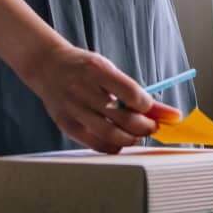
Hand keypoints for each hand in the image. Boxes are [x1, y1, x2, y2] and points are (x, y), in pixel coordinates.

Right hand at [20, 40, 181, 153]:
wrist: (47, 66)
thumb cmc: (84, 68)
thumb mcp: (108, 69)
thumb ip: (134, 91)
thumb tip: (165, 111)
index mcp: (96, 70)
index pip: (130, 93)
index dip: (147, 106)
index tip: (155, 110)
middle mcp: (83, 90)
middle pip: (122, 118)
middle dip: (145, 126)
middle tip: (152, 127)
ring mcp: (73, 109)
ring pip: (110, 134)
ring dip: (131, 139)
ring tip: (138, 135)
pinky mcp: (67, 124)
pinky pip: (95, 144)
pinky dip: (113, 146)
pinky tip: (120, 141)